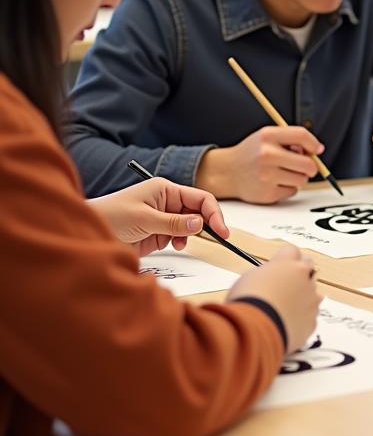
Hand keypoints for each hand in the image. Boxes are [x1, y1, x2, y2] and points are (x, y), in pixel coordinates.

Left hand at [89, 178, 227, 255]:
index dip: (214, 213)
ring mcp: (163, 218)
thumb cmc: (109, 216)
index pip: (200, 198)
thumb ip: (173, 223)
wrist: (86, 233)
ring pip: (190, 225)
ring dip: (190, 235)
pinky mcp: (157, 233)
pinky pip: (178, 236)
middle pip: (198, 211)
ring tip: (180, 243)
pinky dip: (181, 242)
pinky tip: (174, 245)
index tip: (222, 230)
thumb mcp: (144, 218)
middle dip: (206, 224)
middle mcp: (167, 202)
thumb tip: (199, 224)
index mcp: (166, 190)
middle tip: (218, 238)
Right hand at [197, 126, 322, 202]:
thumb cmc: (252, 153)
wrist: (227, 172)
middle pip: (308, 164)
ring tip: (284, 172)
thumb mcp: (267, 136)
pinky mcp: (266, 193)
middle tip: (306, 166)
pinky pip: (292, 191)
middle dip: (311, 166)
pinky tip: (275, 182)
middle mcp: (266, 155)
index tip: (317, 150)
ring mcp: (266, 176)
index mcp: (268, 136)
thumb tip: (316, 150)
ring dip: (299, 177)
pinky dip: (288, 188)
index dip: (314, 144)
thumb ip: (291, 139)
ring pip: (302, 180)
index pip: (302, 136)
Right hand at [227, 245, 321, 352]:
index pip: (291, 250)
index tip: (277, 265)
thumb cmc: (247, 303)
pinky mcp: (312, 320)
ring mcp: (311, 299)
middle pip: (308, 266)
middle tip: (284, 282)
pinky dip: (301, 317)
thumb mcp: (248, 278)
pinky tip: (286, 322)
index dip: (283, 258)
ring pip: (312, 291)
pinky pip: (310, 314)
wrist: (254, 331)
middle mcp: (304, 278)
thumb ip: (264, 273)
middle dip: (298, 271)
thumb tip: (267, 276)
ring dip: (302, 295)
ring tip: (282, 307)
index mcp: (288, 263)